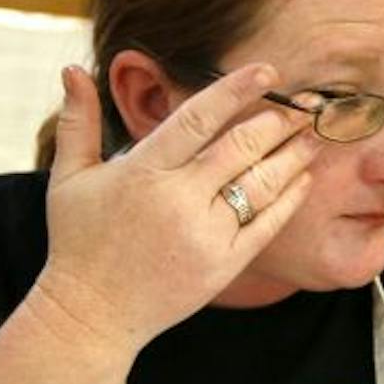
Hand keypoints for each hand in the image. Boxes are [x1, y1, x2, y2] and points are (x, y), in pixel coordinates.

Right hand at [27, 63, 325, 350]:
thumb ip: (77, 121)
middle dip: (278, 121)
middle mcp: (178, 201)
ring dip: (293, 156)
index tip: (267, 71)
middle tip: (304, 103)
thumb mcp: (69, 179)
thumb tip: (71, 68)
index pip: (198, 118)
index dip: (236, 90)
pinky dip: (289, 199)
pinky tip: (304, 178)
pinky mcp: (223, 266)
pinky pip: (267, 226)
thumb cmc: (78, 243)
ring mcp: (204, 235)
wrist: (92, 315)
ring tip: (314, 134)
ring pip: (261, 185)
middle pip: (240, 148)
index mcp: (142, 172)